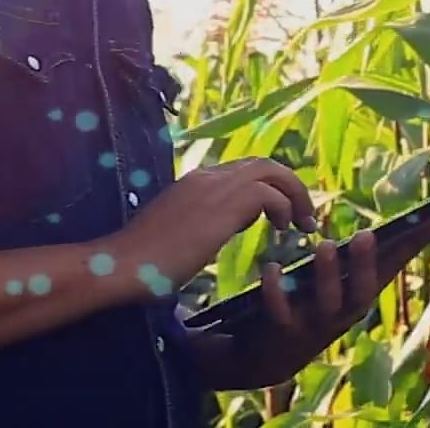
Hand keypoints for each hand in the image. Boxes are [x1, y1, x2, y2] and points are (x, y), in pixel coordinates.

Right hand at [97, 157, 318, 291]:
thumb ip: (199, 226)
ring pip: (270, 171)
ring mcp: (214, 187)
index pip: (242, 171)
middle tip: (305, 216)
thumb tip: (214, 232)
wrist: (124, 265)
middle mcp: (206, 177)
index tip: (281, 215)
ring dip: (294, 195)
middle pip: (262, 163)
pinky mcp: (222, 205)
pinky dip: (283, 207)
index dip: (268, 189)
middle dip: (290, 185)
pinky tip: (282, 229)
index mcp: (195, 183)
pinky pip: (268, 193)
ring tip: (304, 224)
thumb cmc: (144, 263)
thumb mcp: (178, 236)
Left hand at [188, 212, 429, 390]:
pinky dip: (276, 291)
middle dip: (365, 266)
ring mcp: (314, 325)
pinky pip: (280, 313)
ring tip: (324, 245)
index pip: (392, 271)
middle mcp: (342, 316)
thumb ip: (367, 258)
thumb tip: (409, 223)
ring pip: (326, 304)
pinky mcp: (283, 332)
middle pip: (362, 294)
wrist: (273, 355)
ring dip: (327, 274)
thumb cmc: (315, 307)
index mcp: (360, 298)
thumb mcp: (344, 285)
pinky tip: (272, 268)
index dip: (413, 248)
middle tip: (365, 234)